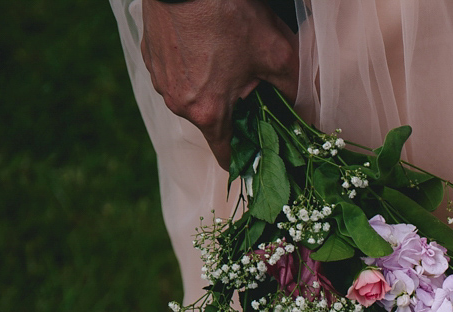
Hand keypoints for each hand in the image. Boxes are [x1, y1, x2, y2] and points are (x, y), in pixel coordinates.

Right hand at [141, 0, 298, 168]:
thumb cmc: (230, 13)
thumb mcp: (276, 54)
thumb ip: (293, 92)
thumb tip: (302, 113)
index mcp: (207, 112)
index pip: (225, 155)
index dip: (246, 156)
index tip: (259, 151)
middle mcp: (177, 102)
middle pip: (212, 121)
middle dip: (234, 109)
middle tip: (254, 85)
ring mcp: (159, 78)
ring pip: (193, 96)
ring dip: (212, 86)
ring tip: (230, 57)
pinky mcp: (149, 55)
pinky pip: (176, 73)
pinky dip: (193, 67)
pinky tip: (208, 43)